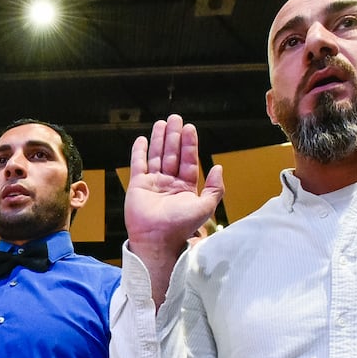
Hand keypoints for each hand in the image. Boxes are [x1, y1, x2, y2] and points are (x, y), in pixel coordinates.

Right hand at [124, 115, 224, 263]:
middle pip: (172, 154)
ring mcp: (153, 184)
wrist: (157, 238)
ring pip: (157, 156)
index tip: (190, 128)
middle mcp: (169, 184)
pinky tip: (142, 139)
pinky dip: (139, 152)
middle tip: (176, 118)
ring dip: (159, 139)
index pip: (188, 161)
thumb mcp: (206, 206)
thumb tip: (218, 167)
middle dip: (174, 136)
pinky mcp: (138, 185)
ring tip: (162, 123)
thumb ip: (215, 188)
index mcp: (185, 188)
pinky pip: (138, 164)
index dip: (189, 144)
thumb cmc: (181, 226)